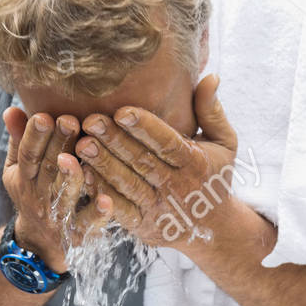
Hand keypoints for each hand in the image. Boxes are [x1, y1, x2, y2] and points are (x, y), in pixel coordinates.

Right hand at [1, 108, 81, 271]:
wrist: (41, 244)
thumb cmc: (35, 193)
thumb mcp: (19, 170)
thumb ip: (19, 141)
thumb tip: (11, 109)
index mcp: (24, 178)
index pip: (28, 155)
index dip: (34, 136)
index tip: (44, 116)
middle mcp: (39, 197)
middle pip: (48, 170)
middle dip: (58, 145)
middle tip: (70, 121)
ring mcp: (59, 216)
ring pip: (64, 195)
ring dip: (71, 177)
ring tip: (76, 158)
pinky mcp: (78, 233)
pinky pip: (88, 223)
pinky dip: (97, 213)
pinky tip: (107, 200)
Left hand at [71, 74, 238, 247]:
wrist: (212, 229)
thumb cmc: (214, 176)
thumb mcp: (224, 144)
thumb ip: (212, 112)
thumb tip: (211, 76)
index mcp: (195, 163)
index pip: (168, 143)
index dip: (145, 128)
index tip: (122, 111)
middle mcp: (177, 187)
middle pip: (143, 162)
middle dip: (115, 142)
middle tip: (91, 121)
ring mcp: (158, 208)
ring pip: (128, 184)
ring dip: (103, 165)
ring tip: (82, 144)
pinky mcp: (143, 225)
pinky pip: (120, 210)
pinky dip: (102, 194)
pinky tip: (84, 176)